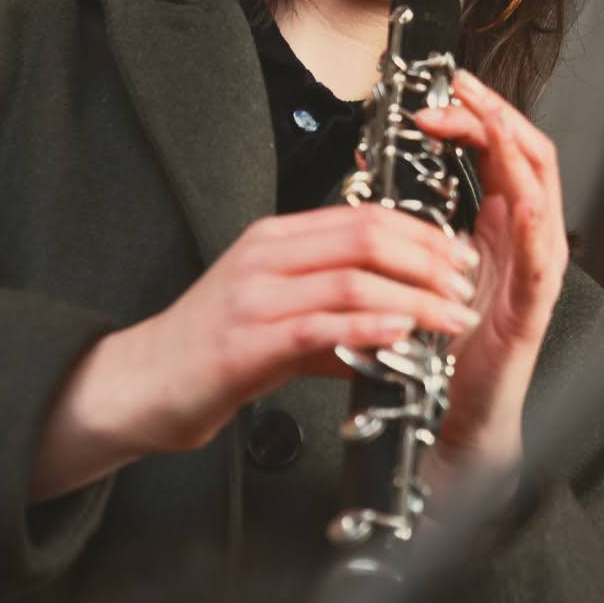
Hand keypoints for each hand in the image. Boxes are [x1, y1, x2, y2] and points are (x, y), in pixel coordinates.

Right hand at [30, 205, 480, 498]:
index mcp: (273, 241)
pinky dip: (368, 326)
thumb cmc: (205, 352)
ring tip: (450, 316)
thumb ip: (332, 316)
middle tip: (466, 283)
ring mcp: (253, 296)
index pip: (362, 217)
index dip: (421, 232)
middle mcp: (264, 257)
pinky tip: (400, 334)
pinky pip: (318, 325)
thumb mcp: (276, 319)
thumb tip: (392, 324)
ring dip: (414, 297)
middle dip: (428, 259)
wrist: (137, 385)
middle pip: (365, 236)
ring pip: (351, 277)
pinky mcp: (245, 341)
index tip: (459, 254)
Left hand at [413, 68, 571, 468]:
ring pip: (543, 193)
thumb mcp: (422, 263)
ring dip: (515, 152)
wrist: (453, 418)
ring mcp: (534, 272)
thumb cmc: (439, 344)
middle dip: (497, 113)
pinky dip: (532, 227)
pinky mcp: (531, 311)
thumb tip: (379, 166)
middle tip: (461, 86)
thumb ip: (415, 219)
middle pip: (529, 154)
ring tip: (489, 121)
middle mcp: (525, 240)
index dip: (476, 111)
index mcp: (499, 225)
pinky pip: (542, 260)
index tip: (442, 88)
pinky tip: (517, 203)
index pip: (499, 148)